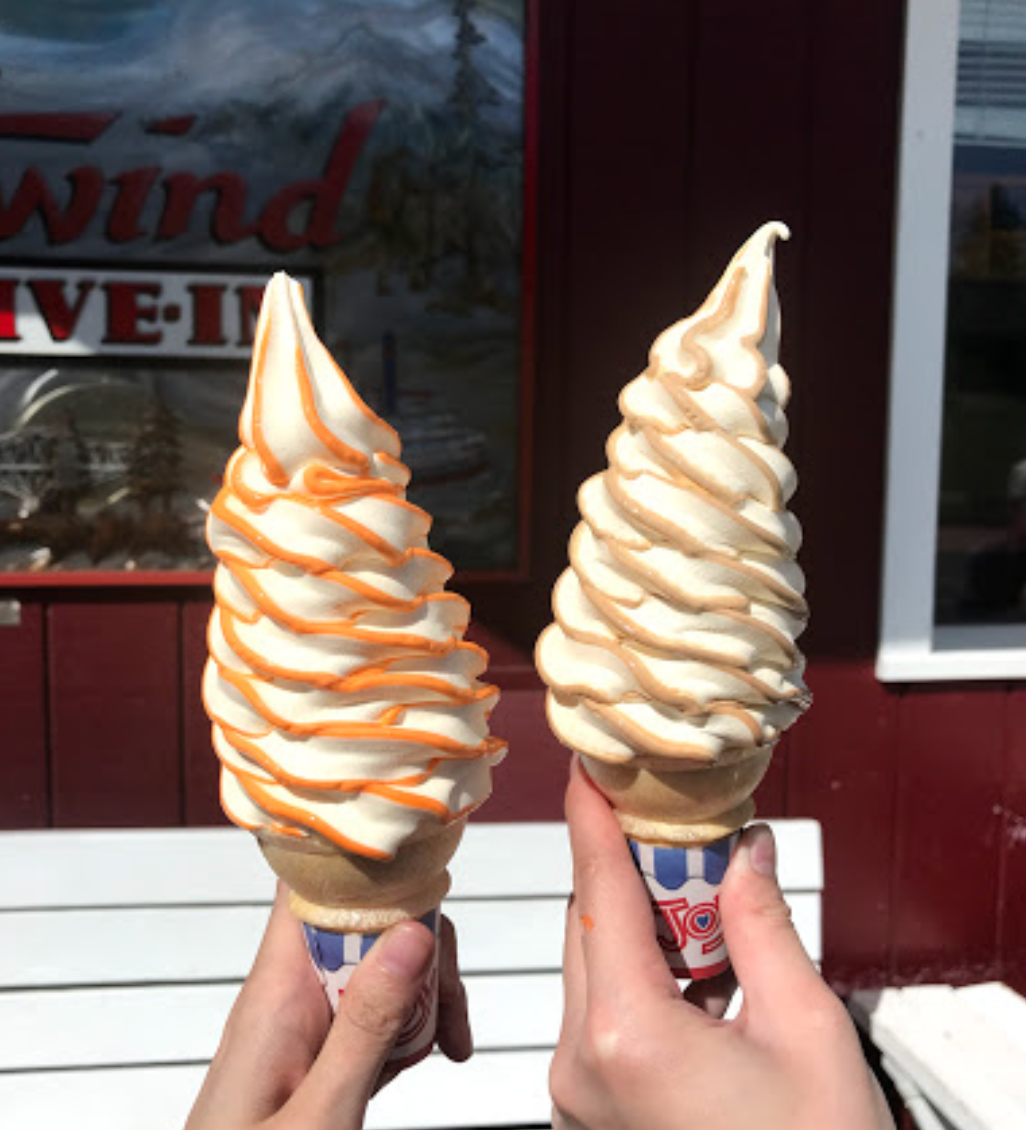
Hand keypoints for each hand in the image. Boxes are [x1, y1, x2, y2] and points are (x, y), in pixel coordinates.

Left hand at [186, 883, 471, 1129]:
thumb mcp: (321, 1114)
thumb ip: (367, 1023)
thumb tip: (412, 932)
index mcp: (275, 992)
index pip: (310, 883)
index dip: (365, 865)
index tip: (425, 879)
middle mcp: (286, 991)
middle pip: (364, 921)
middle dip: (420, 951)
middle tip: (450, 1016)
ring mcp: (303, 1016)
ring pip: (376, 963)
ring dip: (419, 995)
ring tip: (440, 1047)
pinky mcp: (317, 1042)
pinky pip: (369, 1005)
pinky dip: (403, 1025)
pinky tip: (412, 1061)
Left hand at [551, 759, 892, 1129]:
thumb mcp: (807, 1031)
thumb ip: (765, 927)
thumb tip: (747, 851)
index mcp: (629, 1038)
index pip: (598, 895)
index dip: (590, 821)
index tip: (584, 769)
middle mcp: (581, 1068)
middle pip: (588, 929)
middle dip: (626, 873)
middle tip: (670, 830)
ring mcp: (575, 1101)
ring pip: (589, 973)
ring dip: (634, 930)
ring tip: (695, 905)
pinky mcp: (586, 1117)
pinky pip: (596, 1019)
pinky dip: (632, 982)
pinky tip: (686, 976)